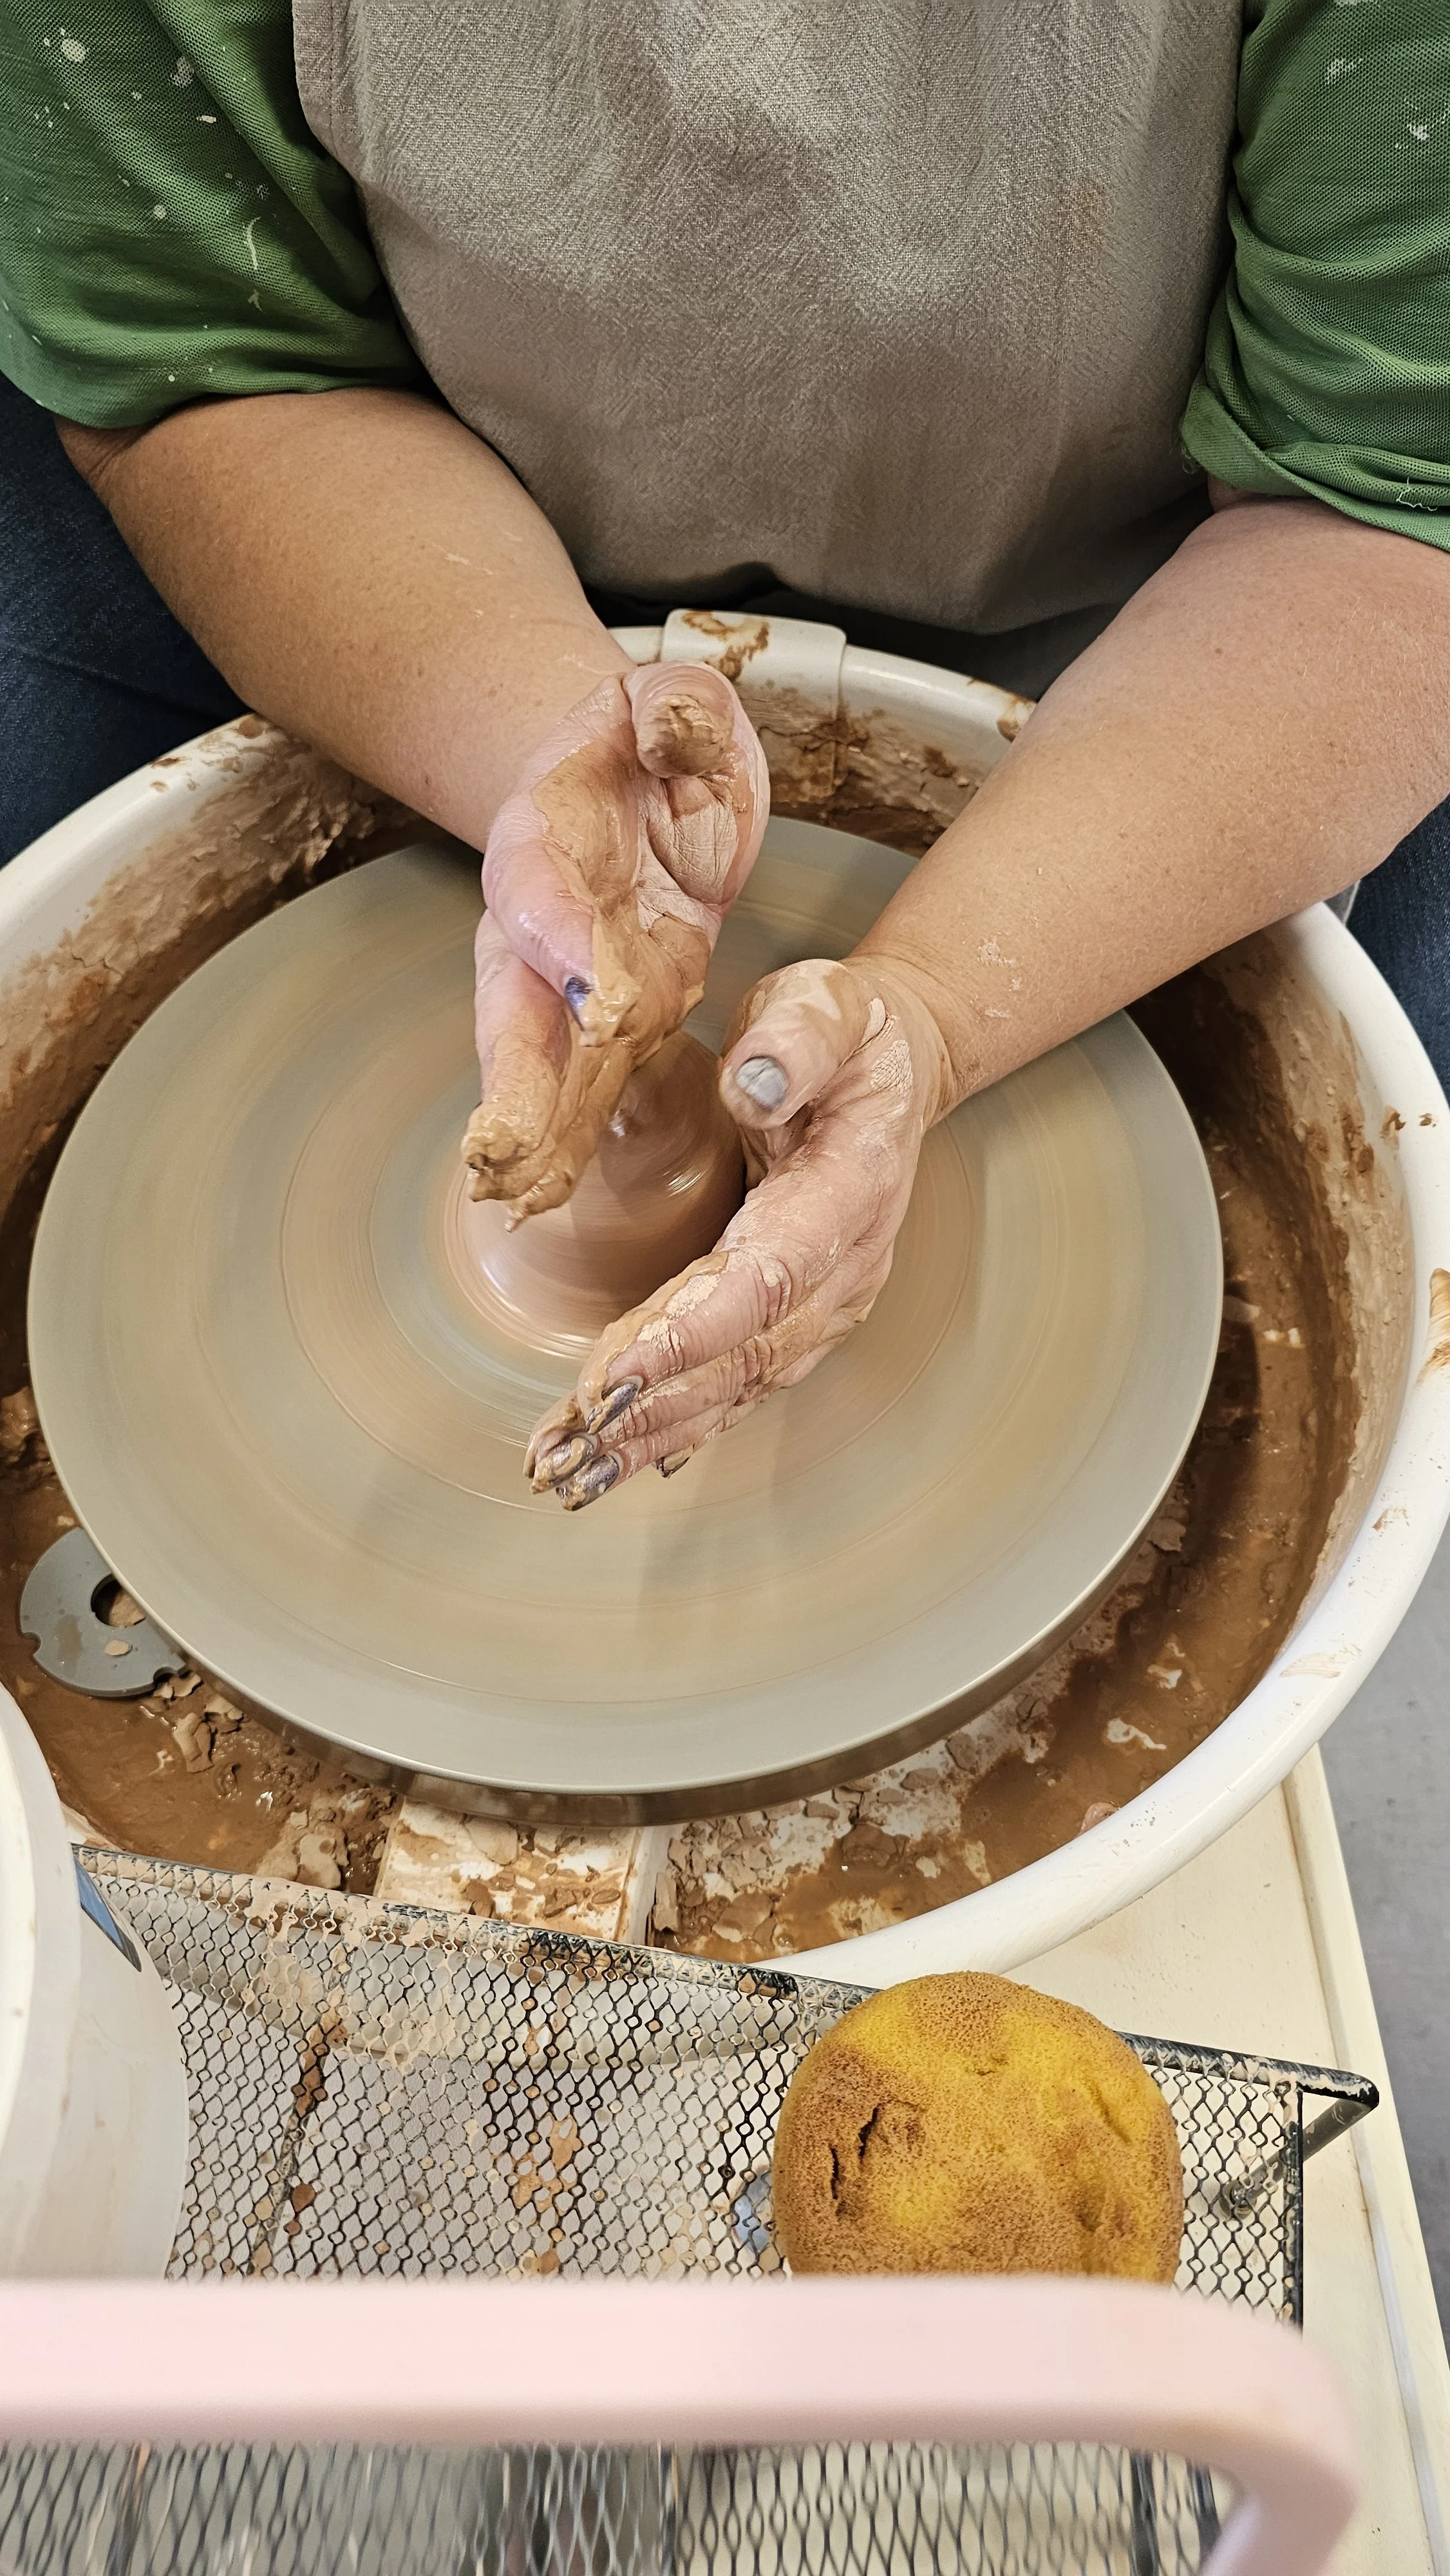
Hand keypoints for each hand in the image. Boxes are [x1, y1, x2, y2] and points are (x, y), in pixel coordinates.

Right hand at [463, 663, 768, 1218]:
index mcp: (543, 836)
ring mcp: (571, 979)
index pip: (547, 896)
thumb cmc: (647, 736)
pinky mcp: (617, 1012)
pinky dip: (570, 1137)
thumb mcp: (672, 700)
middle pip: (514, 1004)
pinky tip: (551, 1194)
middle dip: (511, 1080)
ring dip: (534, 1133)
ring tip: (522, 1197)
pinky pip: (588, 1082)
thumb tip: (680, 731)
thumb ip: (675, 711)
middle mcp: (539, 922)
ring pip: (543, 1065)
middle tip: (503, 1150)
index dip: (566, 945)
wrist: (625, 776)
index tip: (596, 997)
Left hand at [525, 957, 955, 1505]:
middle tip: (566, 1440)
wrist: (891, 1069)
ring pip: (734, 1385)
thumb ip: (795, 1040)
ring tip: (569, 1469)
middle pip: (741, 1355)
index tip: (615, 1373)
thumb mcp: (827, 1005)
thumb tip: (751, 1082)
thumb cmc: (848, 1033)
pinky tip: (618, 1460)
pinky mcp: (792, 1319)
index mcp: (849, 1194)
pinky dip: (674, 1426)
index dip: (689, 1334)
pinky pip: (734, 1383)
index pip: (765, 1279)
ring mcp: (822, 1304)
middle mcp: (843, 1269)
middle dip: (651, 1405)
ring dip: (650, 1433)